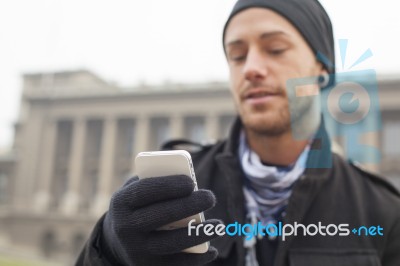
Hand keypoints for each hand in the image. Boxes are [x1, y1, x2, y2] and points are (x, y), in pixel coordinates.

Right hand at [101, 175, 220, 265]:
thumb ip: (156, 182)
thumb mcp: (137, 191)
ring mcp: (136, 251)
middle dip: (188, 206)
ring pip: (171, 243)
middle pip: (160, 216)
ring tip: (220, 226)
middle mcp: (125, 228)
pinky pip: (176, 265)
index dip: (168, 186)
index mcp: (121, 203)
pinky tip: (212, 250)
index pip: (144, 191)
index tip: (191, 182)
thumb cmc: (139, 207)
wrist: (118, 242)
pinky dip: (196, 259)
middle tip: (210, 197)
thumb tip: (188, 180)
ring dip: (198, 234)